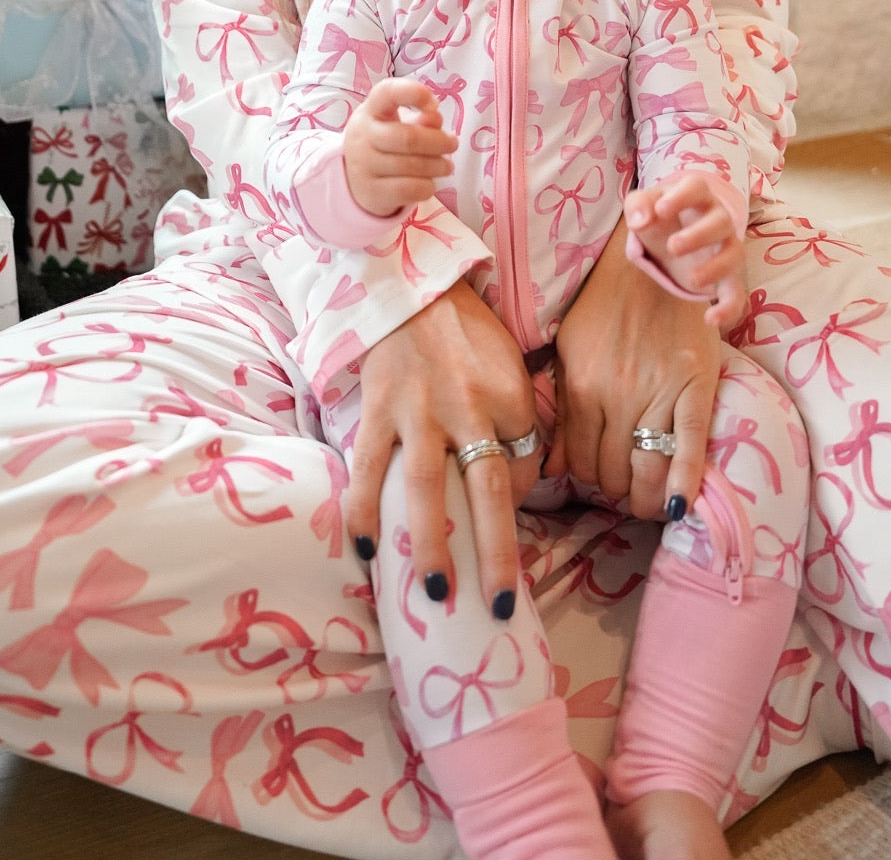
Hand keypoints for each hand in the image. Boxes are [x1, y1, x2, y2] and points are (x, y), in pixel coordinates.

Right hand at [343, 79, 456, 216]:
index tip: (434, 104)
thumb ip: (421, 118)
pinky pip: (409, 190)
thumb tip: (435, 118)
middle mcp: (363, 135)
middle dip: (439, 142)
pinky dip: (427, 187)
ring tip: (446, 166)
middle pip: (409, 138)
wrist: (354, 178)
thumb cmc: (385, 142)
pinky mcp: (372, 192)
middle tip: (453, 144)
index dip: (414, 93)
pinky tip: (430, 183)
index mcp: (372, 110)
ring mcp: (363, 165)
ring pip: (412, 166)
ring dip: (438, 166)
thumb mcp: (399, 123)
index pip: (387, 92)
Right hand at [347, 281, 541, 610]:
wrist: (409, 282)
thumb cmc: (466, 330)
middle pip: (489, 494)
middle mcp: (469, 408)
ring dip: (431, 546)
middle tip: (498, 607)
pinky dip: (366, 512)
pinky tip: (366, 550)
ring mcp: (419, 411)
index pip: (525, 469)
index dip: (519, 505)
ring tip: (433, 594)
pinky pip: (370, 470)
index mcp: (510, 397)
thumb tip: (519, 483)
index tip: (506, 528)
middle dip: (495, 555)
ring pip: (428, 491)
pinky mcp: (378, 409)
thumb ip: (519, 420)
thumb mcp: (511, 366)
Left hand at [545, 231, 721, 520]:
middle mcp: (617, 397)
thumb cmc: (604, 305)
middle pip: (613, 473)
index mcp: (582, 386)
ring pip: (648, 470)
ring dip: (645, 494)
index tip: (597, 475)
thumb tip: (554, 467)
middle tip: (623, 484)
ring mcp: (657, 395)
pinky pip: (691, 447)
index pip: (580, 462)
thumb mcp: (568, 350)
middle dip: (616, 488)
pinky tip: (679, 506)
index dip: (588, 477)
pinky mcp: (694, 389)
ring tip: (648, 495)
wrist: (652, 263)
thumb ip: (562, 408)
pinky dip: (685, 483)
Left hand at [624, 171, 746, 328]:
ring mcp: (726, 247)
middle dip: (699, 235)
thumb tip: (640, 221)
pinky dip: (730, 308)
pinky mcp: (728, 276)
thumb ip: (638, 205)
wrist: (675, 231)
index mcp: (696, 196)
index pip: (697, 188)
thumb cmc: (660, 213)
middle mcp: (718, 219)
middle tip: (672, 248)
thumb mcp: (644, 205)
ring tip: (691, 281)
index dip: (681, 196)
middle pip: (721, 221)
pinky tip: (710, 320)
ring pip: (735, 254)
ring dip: (716, 268)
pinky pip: (737, 292)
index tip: (661, 209)